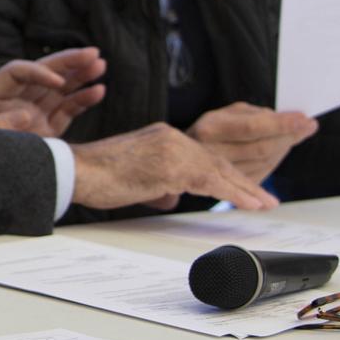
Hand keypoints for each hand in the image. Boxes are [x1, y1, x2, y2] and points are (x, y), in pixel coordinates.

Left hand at [0, 47, 106, 136]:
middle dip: (67, 62)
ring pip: (59, 88)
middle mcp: (14, 99)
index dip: (39, 73)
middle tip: (92, 53)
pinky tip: (99, 90)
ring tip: (101, 64)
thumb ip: (0, 126)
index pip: (17, 72)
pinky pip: (67, 109)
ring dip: (80, 75)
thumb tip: (26, 113)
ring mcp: (33, 112)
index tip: (58, 82)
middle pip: (42, 73)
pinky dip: (83, 100)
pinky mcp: (47, 128)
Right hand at [71, 123, 281, 212]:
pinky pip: (211, 181)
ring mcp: (172, 148)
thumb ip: (158, 183)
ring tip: (264, 204)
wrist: (75, 171)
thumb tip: (172, 196)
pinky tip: (249, 203)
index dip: (226, 174)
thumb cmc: (95, 176)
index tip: (243, 188)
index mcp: (162, 136)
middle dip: (243, 181)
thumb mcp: (135, 177)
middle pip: (216, 160)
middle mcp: (171, 136)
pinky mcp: (171, 165)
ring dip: (245, 189)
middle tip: (264, 198)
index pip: (203, 155)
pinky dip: (234, 194)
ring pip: (219, 169)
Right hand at [188, 102, 316, 184]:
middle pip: (261, 148)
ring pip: (264, 163)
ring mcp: (220, 173)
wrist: (182, 156)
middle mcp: (213, 152)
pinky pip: (261, 176)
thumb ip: (253, 114)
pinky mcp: (230, 186)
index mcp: (211, 129)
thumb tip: (286, 118)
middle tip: (308, 126)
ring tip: (296, 135)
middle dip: (289, 136)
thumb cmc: (211, 131)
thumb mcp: (225, 114)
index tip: (303, 119)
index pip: (251, 127)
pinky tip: (281, 151)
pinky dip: (275, 162)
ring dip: (285, 149)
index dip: (280, 125)